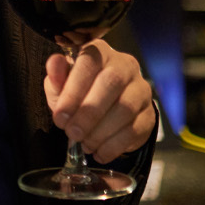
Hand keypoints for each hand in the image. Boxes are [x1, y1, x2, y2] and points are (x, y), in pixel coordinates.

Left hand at [44, 41, 155, 163]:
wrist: (104, 111)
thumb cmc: (79, 92)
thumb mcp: (61, 85)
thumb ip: (56, 76)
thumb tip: (55, 62)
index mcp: (100, 52)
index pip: (89, 63)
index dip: (73, 91)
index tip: (60, 116)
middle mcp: (124, 66)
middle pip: (111, 83)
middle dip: (88, 112)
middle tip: (72, 132)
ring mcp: (140, 89)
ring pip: (126, 108)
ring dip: (101, 131)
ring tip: (85, 142)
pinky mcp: (149, 114)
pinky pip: (135, 129)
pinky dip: (114, 145)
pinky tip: (99, 152)